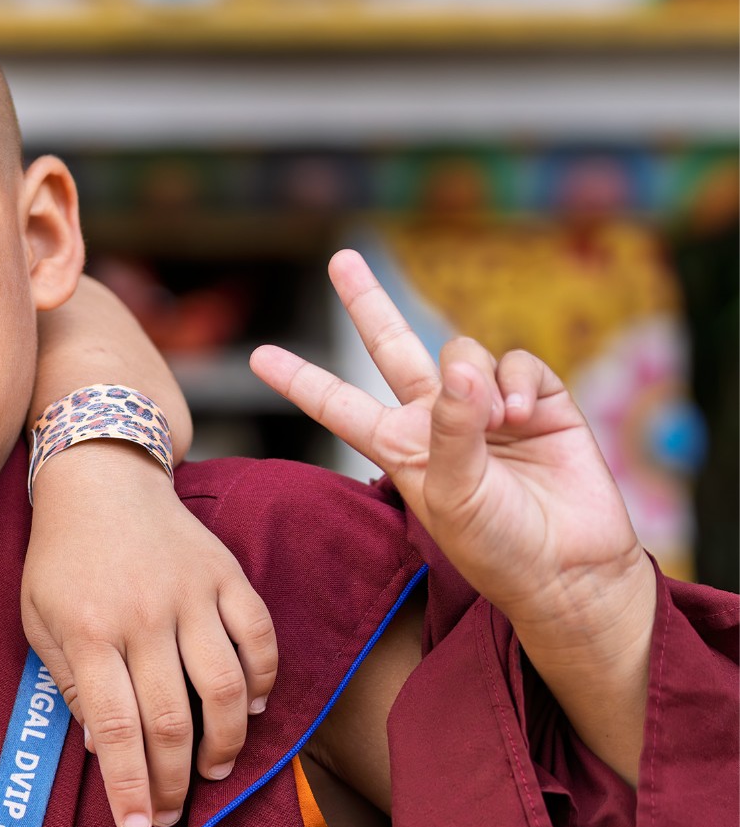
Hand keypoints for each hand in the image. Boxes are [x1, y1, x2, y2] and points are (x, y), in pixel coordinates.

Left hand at [25, 440, 277, 826]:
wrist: (101, 478)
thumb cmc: (61, 559)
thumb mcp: (38, 619)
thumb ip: (69, 682)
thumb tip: (102, 746)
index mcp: (88, 630)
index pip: (115, 727)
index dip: (129, 785)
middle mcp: (143, 615)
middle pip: (171, 718)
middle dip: (173, 780)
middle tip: (172, 813)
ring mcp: (191, 593)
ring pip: (224, 686)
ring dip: (225, 742)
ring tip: (213, 772)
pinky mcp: (226, 574)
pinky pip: (259, 638)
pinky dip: (262, 681)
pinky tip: (251, 710)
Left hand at [251, 250, 654, 779]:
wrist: (568, 567)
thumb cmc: (498, 546)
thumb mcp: (454, 495)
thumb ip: (451, 430)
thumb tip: (458, 367)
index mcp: (399, 447)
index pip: (338, 404)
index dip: (301, 380)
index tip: (258, 356)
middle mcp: (436, 419)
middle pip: (393, 347)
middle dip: (369, 302)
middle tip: (341, 259)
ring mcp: (486, 407)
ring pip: (462, 351)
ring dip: (475, 378)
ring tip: (498, 421)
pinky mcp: (540, 401)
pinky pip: (517, 363)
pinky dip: (518, 381)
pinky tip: (524, 415)